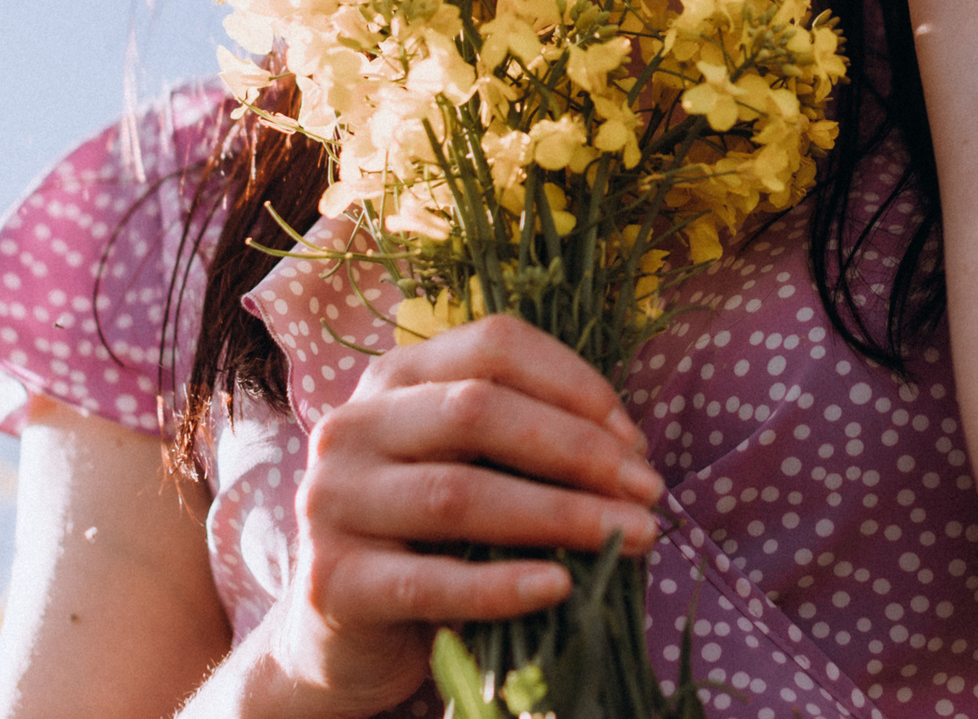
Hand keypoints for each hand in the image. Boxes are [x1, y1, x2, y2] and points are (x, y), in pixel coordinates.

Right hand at [263, 315, 665, 718]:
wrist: (343, 633)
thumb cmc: (432, 538)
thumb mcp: (473, 469)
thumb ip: (529, 443)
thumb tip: (630, 454)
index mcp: (394, 379)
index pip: (493, 345)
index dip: (573, 383)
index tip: (633, 440)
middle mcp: (352, 426)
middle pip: (478, 410)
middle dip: (579, 449)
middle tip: (647, 492)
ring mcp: (330, 502)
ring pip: (459, 493)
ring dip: (561, 514)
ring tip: (633, 536)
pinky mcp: (331, 581)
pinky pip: (430, 581)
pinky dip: (502, 585)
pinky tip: (559, 587)